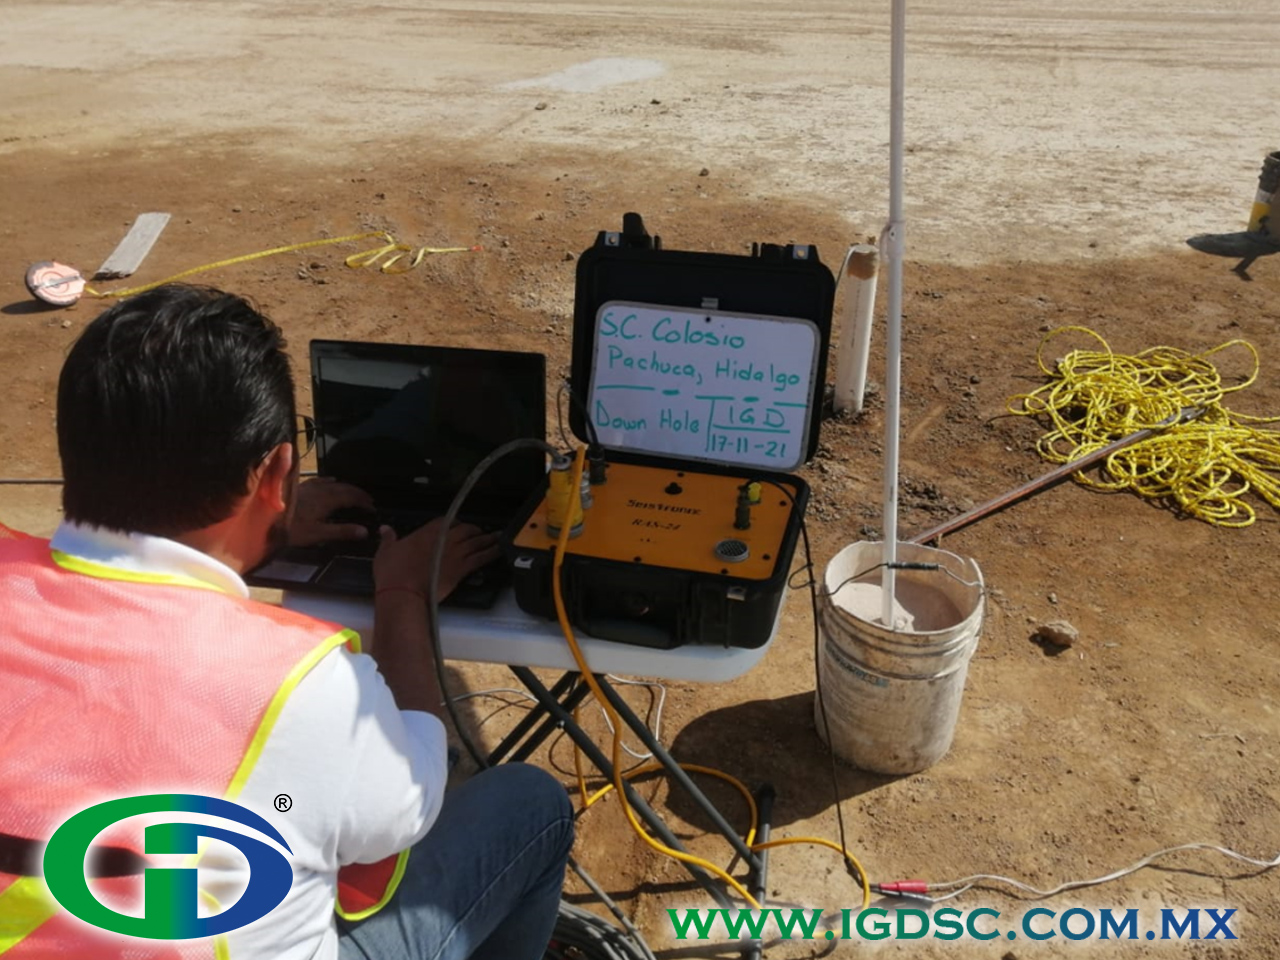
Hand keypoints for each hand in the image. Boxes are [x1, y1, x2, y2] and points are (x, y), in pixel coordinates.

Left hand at [288, 477, 375, 546]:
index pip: (351, 497)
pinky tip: (330, 480)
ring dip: (346, 487)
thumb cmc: (292, 529)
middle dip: (358, 493)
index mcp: (326, 500)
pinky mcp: (299, 487)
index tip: (372, 508)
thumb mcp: (318, 534)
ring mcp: (309, 487)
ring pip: (333, 483)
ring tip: (354, 492)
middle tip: (368, 500)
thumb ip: (341, 532)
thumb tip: (364, 531)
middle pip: (344, 488)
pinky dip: (329, 481)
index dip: (363, 502)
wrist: (264, 520)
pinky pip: (319, 480)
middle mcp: (320, 490)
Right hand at [374, 518, 501, 600]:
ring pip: (477, 542)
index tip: (458, 526)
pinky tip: (500, 550)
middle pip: (467, 529)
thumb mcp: (386, 552)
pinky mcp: (463, 569)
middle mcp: (446, 538)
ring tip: (498, 537)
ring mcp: (457, 553)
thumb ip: (389, 539)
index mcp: (428, 532)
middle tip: (481, 532)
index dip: (455, 523)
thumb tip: (385, 529)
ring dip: (489, 539)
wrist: (404, 592)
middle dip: (475, 530)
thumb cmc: (393, 572)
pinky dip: (492, 553)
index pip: (447, 521)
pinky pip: (482, 558)